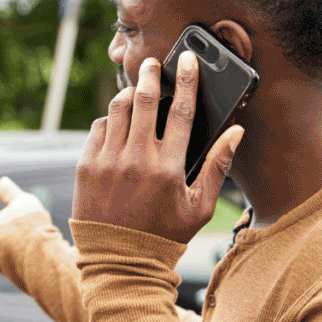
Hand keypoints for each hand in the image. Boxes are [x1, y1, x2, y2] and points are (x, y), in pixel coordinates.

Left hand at [73, 51, 244, 243]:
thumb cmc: (164, 235)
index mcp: (168, 167)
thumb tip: (236, 131)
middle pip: (145, 101)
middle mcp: (136, 159)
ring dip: (127, 93)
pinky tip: (116, 120)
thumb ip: (217, 165)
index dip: (186, 80)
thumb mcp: (199, 206)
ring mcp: (107, 162)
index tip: (187, 60)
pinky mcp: (85, 167)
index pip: (182, 111)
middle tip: (152, 63)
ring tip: (134, 88)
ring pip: (117, 110)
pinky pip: (97, 129)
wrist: (118, 260)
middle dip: (150, 75)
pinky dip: (108, 119)